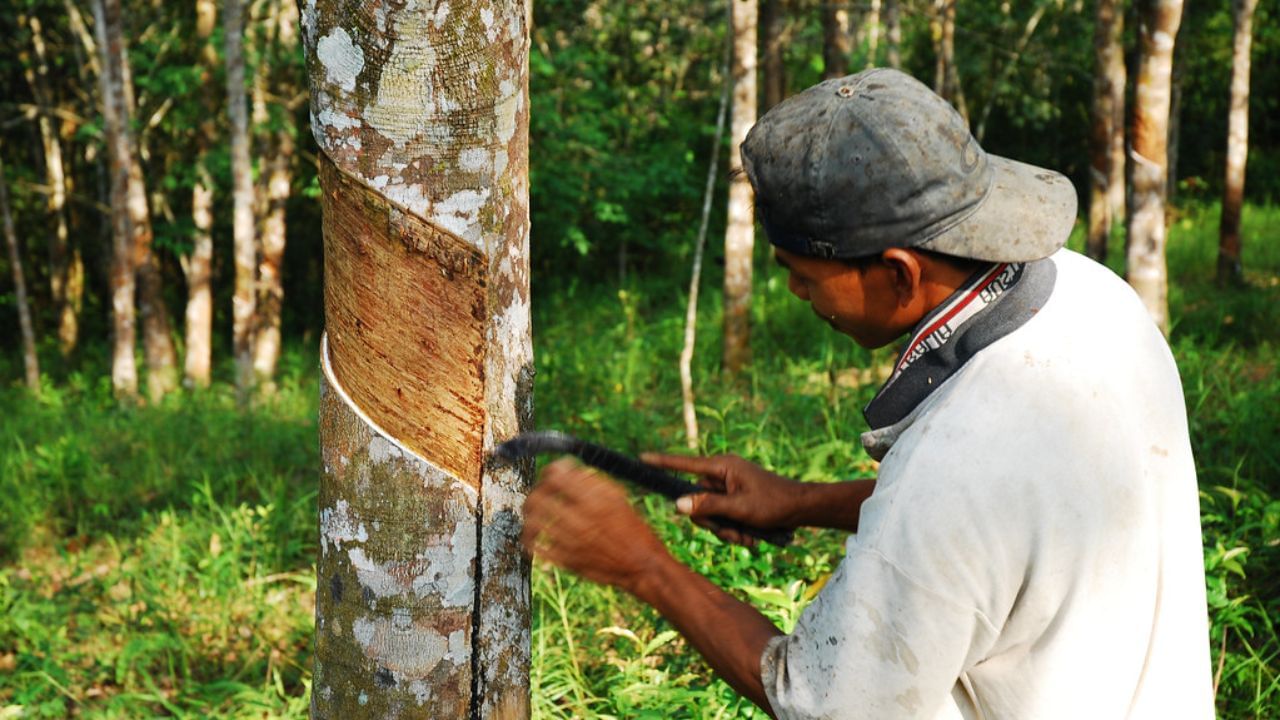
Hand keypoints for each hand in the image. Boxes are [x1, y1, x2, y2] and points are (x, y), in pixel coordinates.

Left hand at [521, 458, 670, 592]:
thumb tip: (567, 469)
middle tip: (537, 493)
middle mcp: (581, 520)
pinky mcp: (567, 561)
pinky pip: (538, 548)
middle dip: (534, 492)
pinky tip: (533, 537)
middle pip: (539, 498)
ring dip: (528, 516)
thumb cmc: (633, 528)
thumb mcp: (618, 498)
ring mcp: (572, 542)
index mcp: (594, 500)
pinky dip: (530, 540)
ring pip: (534, 523)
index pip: (556, 477)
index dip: (549, 471)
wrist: (642, 564)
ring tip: (530, 514)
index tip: (550, 473)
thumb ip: (592, 482)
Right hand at [639, 452, 805, 546]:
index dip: (662, 463)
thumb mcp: (740, 508)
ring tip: (748, 535)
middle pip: (696, 501)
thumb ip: (708, 506)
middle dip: (713, 522)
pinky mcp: (734, 500)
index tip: (642, 458)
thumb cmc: (774, 504)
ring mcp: (728, 488)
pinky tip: (751, 536)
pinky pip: (721, 518)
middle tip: (734, 530)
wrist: (801, 509)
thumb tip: (679, 504)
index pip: (685, 464)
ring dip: (726, 530)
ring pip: (709, 514)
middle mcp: (722, 475)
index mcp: (722, 467)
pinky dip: (733, 530)